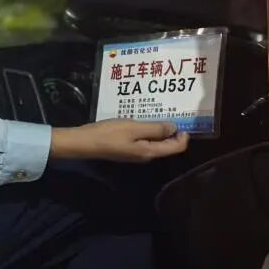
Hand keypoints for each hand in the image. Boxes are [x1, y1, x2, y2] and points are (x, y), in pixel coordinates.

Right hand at [50, 120, 189, 162]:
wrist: (84, 142)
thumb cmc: (109, 134)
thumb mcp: (134, 128)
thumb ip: (155, 129)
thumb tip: (174, 128)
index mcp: (150, 152)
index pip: (176, 148)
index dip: (183, 136)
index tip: (184, 120)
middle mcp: (146, 155)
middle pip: (167, 146)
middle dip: (173, 131)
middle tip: (173, 113)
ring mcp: (136, 152)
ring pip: (156, 142)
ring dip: (160, 130)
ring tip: (159, 113)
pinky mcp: (128, 148)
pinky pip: (145, 140)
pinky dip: (148, 130)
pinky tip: (143, 119)